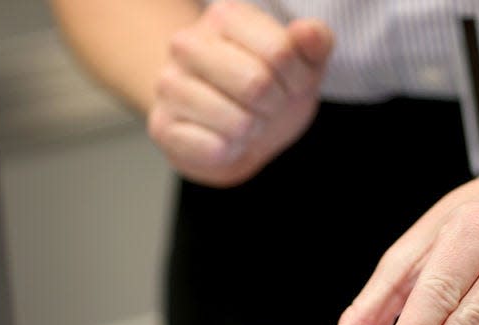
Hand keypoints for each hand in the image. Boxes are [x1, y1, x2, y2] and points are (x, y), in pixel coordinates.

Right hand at [147, 1, 333, 186]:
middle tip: (266, 106)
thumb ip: (315, 44)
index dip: (297, 79)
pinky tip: (223, 140)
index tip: (287, 83)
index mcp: (225, 17)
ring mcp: (169, 85)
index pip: (280, 52)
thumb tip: (308, 33)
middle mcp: (187, 44)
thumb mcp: (303, 66)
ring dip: (253, 131)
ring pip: (238, 122)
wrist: (234, 132)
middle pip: (256, 84)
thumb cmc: (270, 92)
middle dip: (274, 105)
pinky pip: (215, 149)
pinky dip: (231, 152)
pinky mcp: (163, 127)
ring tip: (244, 121)